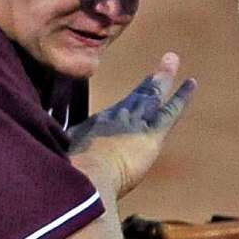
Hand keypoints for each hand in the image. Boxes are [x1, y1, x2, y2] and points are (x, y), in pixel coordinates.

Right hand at [67, 53, 195, 201]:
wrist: (83, 178)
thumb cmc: (68, 178)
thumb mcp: (60, 168)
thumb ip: (60, 164)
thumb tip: (47, 177)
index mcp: (92, 130)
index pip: (109, 118)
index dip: (119, 111)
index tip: (122, 105)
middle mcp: (113, 120)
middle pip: (133, 99)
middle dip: (147, 84)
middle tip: (160, 64)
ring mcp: (133, 124)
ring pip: (150, 97)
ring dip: (162, 80)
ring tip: (171, 60)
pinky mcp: (150, 135)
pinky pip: (169, 111)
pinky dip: (181, 97)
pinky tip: (191, 83)